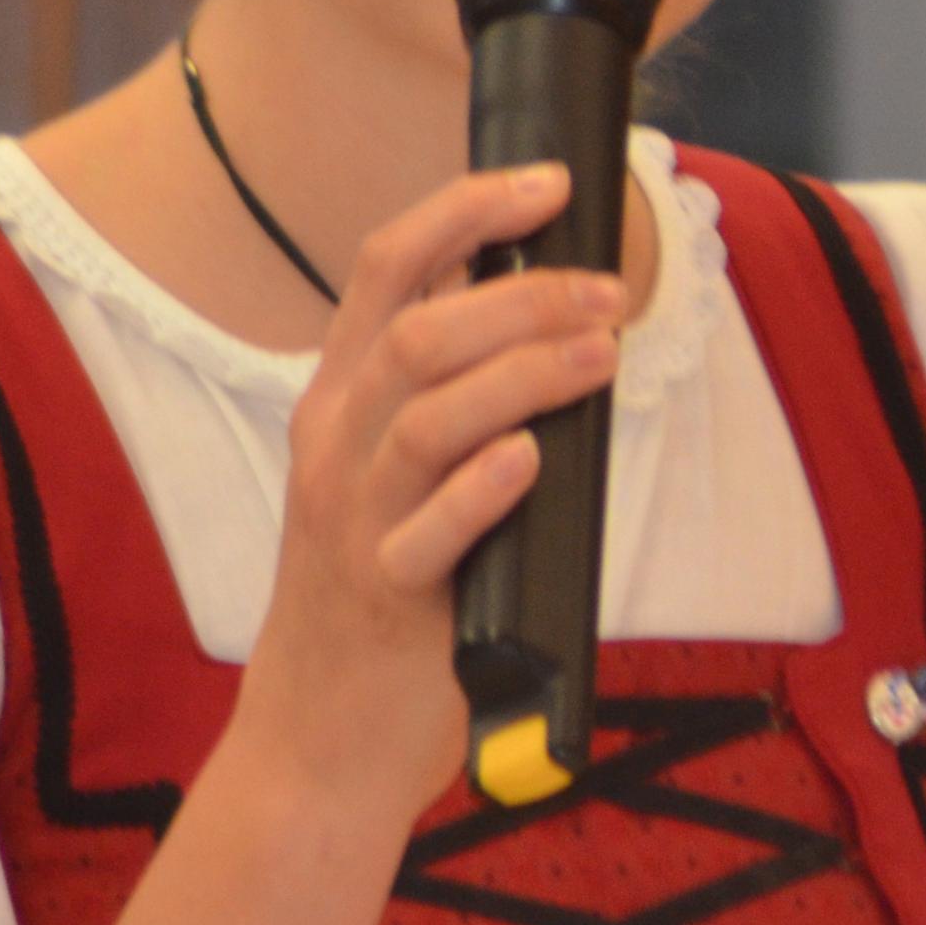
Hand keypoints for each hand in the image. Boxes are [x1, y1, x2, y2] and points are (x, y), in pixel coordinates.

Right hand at [222, 162, 624, 823]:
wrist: (316, 740)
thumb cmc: (379, 597)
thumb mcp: (393, 475)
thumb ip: (451, 397)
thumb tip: (555, 315)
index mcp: (340, 398)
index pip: (389, 265)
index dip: (468, 210)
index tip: (550, 184)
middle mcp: (336, 445)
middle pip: (422, 331)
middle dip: (525, 295)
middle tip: (608, 291)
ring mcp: (353, 521)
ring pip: (429, 415)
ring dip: (526, 373)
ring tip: (603, 353)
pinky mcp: (383, 598)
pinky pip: (427, 532)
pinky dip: (482, 488)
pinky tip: (532, 459)